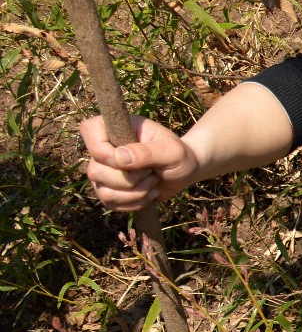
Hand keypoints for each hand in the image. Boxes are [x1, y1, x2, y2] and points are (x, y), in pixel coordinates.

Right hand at [80, 115, 199, 211]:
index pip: (89, 131)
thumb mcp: (171, 150)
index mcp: (114, 127)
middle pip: (96, 171)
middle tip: (152, 171)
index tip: (129, 159)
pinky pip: (111, 204)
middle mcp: (103, 148)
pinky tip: (149, 193)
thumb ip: (147, 152)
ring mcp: (103, 171)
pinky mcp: (108, 190)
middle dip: (131, 178)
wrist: (183, 171)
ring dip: (136, 192)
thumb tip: (119, 158)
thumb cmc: (178, 155)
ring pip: (103, 191)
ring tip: (153, 182)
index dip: (103, 151)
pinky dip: (135, 203)